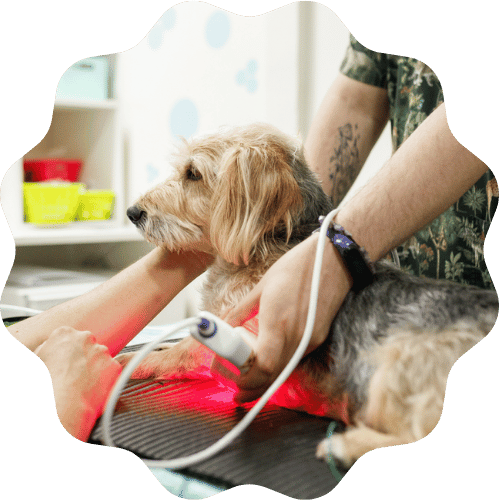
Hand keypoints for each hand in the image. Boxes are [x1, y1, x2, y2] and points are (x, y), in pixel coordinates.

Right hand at [35, 327, 121, 440]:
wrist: (62, 404)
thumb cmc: (46, 385)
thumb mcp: (36, 362)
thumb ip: (46, 350)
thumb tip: (52, 352)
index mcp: (63, 333)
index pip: (68, 338)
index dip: (66, 353)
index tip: (65, 364)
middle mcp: (85, 337)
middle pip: (86, 345)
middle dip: (83, 357)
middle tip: (75, 375)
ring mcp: (102, 351)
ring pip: (100, 357)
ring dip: (95, 368)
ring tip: (82, 386)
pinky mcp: (114, 365)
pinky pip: (111, 371)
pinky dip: (105, 380)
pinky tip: (93, 390)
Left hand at [223, 233, 352, 401]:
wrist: (335, 260)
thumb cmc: (297, 267)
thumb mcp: (262, 286)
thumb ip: (241, 310)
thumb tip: (224, 325)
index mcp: (278, 322)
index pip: (264, 366)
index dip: (248, 381)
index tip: (235, 384)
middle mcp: (297, 336)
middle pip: (275, 376)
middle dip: (254, 388)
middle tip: (238, 392)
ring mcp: (311, 339)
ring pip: (286, 370)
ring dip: (267, 379)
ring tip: (249, 377)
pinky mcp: (319, 337)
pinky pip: (296, 358)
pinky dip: (281, 365)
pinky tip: (270, 360)